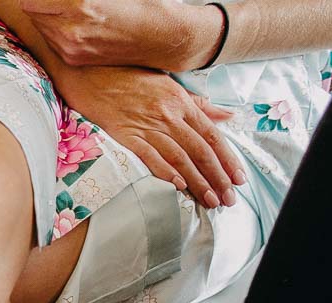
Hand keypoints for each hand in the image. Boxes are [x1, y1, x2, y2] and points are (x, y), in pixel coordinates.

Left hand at [22, 0, 224, 69]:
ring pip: (39, 24)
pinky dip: (54, 26)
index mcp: (80, 6)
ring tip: (67, 6)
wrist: (160, 37)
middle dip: (40, 0)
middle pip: (32, 9)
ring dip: (45, 11)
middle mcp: (70, 31)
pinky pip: (51, 38)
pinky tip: (71, 19)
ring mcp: (69, 49)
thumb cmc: (139, 4)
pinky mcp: (73, 58)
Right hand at [54, 64, 244, 207]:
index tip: (239, 178)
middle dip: (217, 177)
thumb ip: (198, 104)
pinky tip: (177, 186)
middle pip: (200, 151)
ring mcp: (147, 126)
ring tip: (209, 200)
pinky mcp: (126, 135)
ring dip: (197, 181)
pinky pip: (149, 156)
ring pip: (179, 157)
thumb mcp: (169, 85)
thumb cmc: (130, 77)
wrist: (92, 72)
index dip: (228, 159)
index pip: (212, 135)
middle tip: (229, 199)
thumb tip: (227, 115)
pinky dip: (164, 171)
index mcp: (182, 103)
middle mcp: (169, 116)